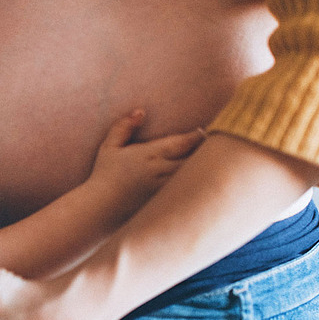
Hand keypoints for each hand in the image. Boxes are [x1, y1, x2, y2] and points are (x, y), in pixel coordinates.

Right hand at [88, 110, 203, 222]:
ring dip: (204, 169)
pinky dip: (196, 186)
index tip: (204, 131)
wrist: (100, 207)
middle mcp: (159, 171)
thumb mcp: (109, 147)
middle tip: (218, 145)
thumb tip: (141, 112)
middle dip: (206, 152)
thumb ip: (123, 126)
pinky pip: (186, 192)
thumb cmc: (104, 175)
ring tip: (214, 163)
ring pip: (193, 177)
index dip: (196, 136)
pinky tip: (201, 184)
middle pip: (193, 159)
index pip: (181, 143)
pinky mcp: (164, 203)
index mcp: (149, 155)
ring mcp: (164, 189)